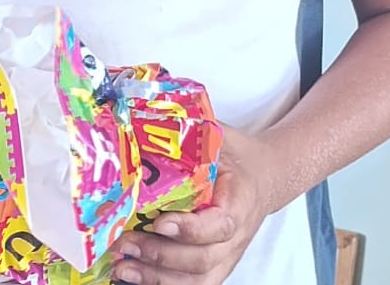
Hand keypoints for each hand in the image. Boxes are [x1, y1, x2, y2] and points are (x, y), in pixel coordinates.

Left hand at [111, 127, 280, 283]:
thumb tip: (150, 120)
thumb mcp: (222, 137)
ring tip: (123, 266)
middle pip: (201, 260)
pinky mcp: (216, 266)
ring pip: (196, 280)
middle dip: (160, 255)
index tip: (159, 221)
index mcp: (240, 202)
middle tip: (127, 242)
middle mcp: (235, 237)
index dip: (189, 229)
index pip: (219, 226)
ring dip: (157, 278)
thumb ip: (193, 133)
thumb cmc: (239, 157)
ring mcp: (227, 256)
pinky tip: (135, 277)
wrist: (265, 177)